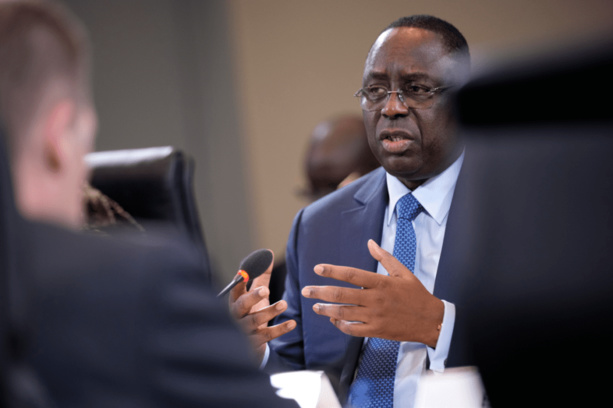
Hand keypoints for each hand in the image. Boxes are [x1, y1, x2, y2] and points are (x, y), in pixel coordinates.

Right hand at [229, 253, 295, 361]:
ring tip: (284, 303)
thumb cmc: (252, 311)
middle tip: (266, 289)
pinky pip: (266, 335)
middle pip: (242, 305)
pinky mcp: (253, 342)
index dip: (239, 281)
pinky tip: (293, 323)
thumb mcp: (257, 293)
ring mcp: (244, 330)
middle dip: (253, 297)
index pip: (235, 290)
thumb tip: (269, 253)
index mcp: (236, 301)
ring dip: (269, 311)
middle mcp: (237, 315)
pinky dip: (280, 329)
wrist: (249, 343)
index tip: (243, 272)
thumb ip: (262, 275)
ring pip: (254, 320)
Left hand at [301, 239, 443, 347]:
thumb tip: (370, 243)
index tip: (318, 268)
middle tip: (306, 290)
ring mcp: (374, 317)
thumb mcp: (403, 272)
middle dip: (320, 292)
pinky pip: (352, 329)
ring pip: (343, 313)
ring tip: (315, 306)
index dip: (332, 271)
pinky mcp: (376, 331)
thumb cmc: (416, 294)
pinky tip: (334, 320)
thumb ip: (384, 257)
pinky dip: (340, 325)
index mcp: (381, 283)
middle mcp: (375, 299)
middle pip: (341, 295)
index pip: (351, 274)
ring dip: (326, 310)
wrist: (431, 321)